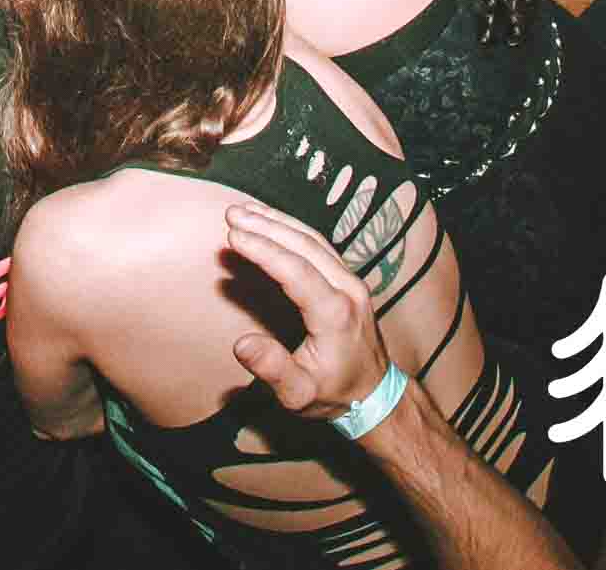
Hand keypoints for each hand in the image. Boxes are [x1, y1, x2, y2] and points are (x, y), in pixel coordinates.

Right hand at [224, 201, 396, 421]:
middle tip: (231, 215)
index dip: (264, 250)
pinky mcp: (348, 279)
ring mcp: (351, 282)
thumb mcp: (299, 394)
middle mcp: (348, 291)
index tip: (232, 236)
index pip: (297, 271)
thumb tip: (242, 344)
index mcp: (336, 315)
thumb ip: (272, 370)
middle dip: (266, 226)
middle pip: (306, 246)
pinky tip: (270, 221)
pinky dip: (292, 229)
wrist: (374, 394)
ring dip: (277, 222)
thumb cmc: (333, 394)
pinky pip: (320, 245)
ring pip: (314, 240)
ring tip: (243, 211)